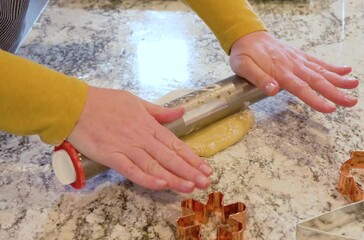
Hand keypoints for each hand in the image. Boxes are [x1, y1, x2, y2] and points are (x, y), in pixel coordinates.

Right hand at [67, 86, 211, 192]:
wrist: (74, 105)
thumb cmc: (104, 101)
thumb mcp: (136, 101)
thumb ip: (159, 111)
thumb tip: (180, 112)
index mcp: (149, 125)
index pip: (175, 144)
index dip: (192, 158)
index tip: (205, 168)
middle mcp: (141, 137)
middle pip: (169, 157)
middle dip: (189, 171)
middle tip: (205, 182)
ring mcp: (126, 147)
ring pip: (154, 165)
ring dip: (173, 177)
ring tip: (189, 187)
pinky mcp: (111, 156)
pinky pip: (131, 169)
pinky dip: (146, 177)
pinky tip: (160, 184)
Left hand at [230, 31, 358, 112]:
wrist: (248, 36)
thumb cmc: (244, 54)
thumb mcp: (243, 67)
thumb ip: (259, 79)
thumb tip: (274, 90)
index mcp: (280, 71)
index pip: (301, 88)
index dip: (316, 99)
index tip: (330, 108)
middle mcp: (293, 65)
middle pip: (317, 80)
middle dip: (335, 92)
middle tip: (352, 102)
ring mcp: (298, 60)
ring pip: (321, 71)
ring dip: (339, 79)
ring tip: (355, 86)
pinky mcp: (300, 56)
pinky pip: (318, 62)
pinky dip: (333, 67)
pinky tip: (346, 71)